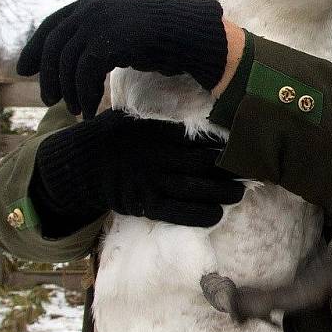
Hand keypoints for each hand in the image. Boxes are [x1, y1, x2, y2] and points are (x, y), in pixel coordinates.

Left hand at [17, 0, 227, 118]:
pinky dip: (85, 95)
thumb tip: (78, 57)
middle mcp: (91, 8)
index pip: (51, 25)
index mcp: (92, 2)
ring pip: (68, 63)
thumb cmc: (163, 37)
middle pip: (55, 46)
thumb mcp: (123, 31)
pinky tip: (91, 110)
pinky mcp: (108, 41)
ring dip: (70, 92)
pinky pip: (84, 73)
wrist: (189, 35)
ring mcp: (98, 22)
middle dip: (49, 77)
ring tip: (77, 111)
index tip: (25, 70)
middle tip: (50, 101)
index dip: (34, 49)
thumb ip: (99, 36)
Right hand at [30, 109, 243, 236]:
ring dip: (222, 192)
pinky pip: (176, 213)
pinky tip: (218, 214)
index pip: (198, 138)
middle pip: (202, 163)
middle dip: (230, 168)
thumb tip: (198, 116)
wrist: (78, 165)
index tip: (244, 146)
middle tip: (253, 170)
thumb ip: (163, 121)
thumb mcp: (134, 117)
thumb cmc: (112, 136)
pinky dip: (200, 214)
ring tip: (241, 192)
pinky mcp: (144, 204)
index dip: (224, 144)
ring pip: (195, 189)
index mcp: (157, 132)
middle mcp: (157, 156)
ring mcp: (151, 182)